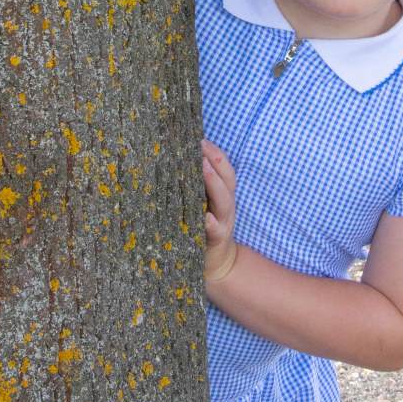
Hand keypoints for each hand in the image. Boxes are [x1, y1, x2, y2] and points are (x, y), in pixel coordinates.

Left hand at [202, 139, 237, 281]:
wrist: (216, 264)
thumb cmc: (202, 227)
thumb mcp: (201, 203)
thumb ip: (195, 185)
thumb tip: (175, 158)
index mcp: (223, 193)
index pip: (223, 167)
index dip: (215, 152)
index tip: (200, 137)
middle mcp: (226, 205)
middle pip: (227, 179)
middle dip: (216, 160)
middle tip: (200, 145)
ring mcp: (223, 222)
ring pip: (224, 200)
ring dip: (214, 183)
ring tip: (203, 168)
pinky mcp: (215, 240)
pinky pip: (214, 230)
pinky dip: (211, 223)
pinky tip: (205, 217)